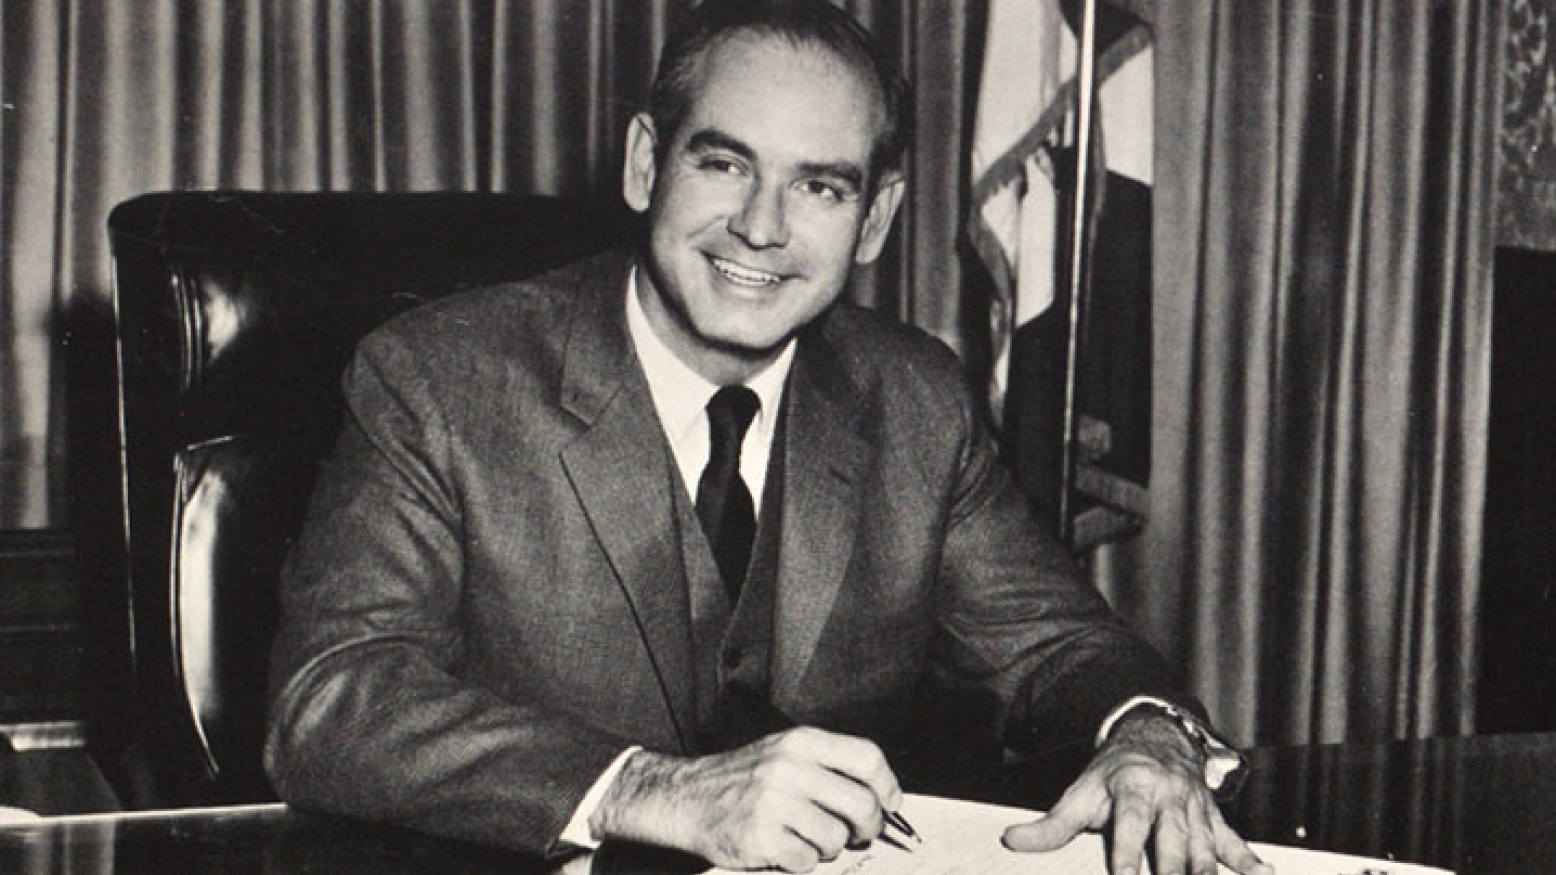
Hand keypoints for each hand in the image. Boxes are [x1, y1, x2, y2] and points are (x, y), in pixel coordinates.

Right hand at [590, 726, 901, 872]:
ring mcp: (774, 803)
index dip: (888, 786)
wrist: (687, 798)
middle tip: (858, 834)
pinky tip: (785, 849)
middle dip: (868, 827)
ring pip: (836, 839)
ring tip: (807, 839)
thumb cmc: (742, 780)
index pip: (867, 758)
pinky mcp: (761, 837)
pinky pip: (808, 862)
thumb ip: (829, 768)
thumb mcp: (784, 753)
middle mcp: (790, 767)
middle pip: (861, 804)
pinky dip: (802, 863)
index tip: (890, 804)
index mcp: (801, 742)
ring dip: (828, 848)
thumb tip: (882, 800)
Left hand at [1001, 713, 1271, 874]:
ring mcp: (1195, 810)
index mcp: (1133, 788)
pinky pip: (1234, 843)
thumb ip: (1049, 825)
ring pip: (1204, 850)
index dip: (1129, 856)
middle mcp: (1169, 798)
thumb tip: (1009, 841)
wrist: (1155, 739)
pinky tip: (1267, 874)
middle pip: (1174, 844)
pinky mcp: (1214, 819)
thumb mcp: (1079, 793)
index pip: (1132, 827)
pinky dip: (1250, 862)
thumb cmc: (1111, 775)